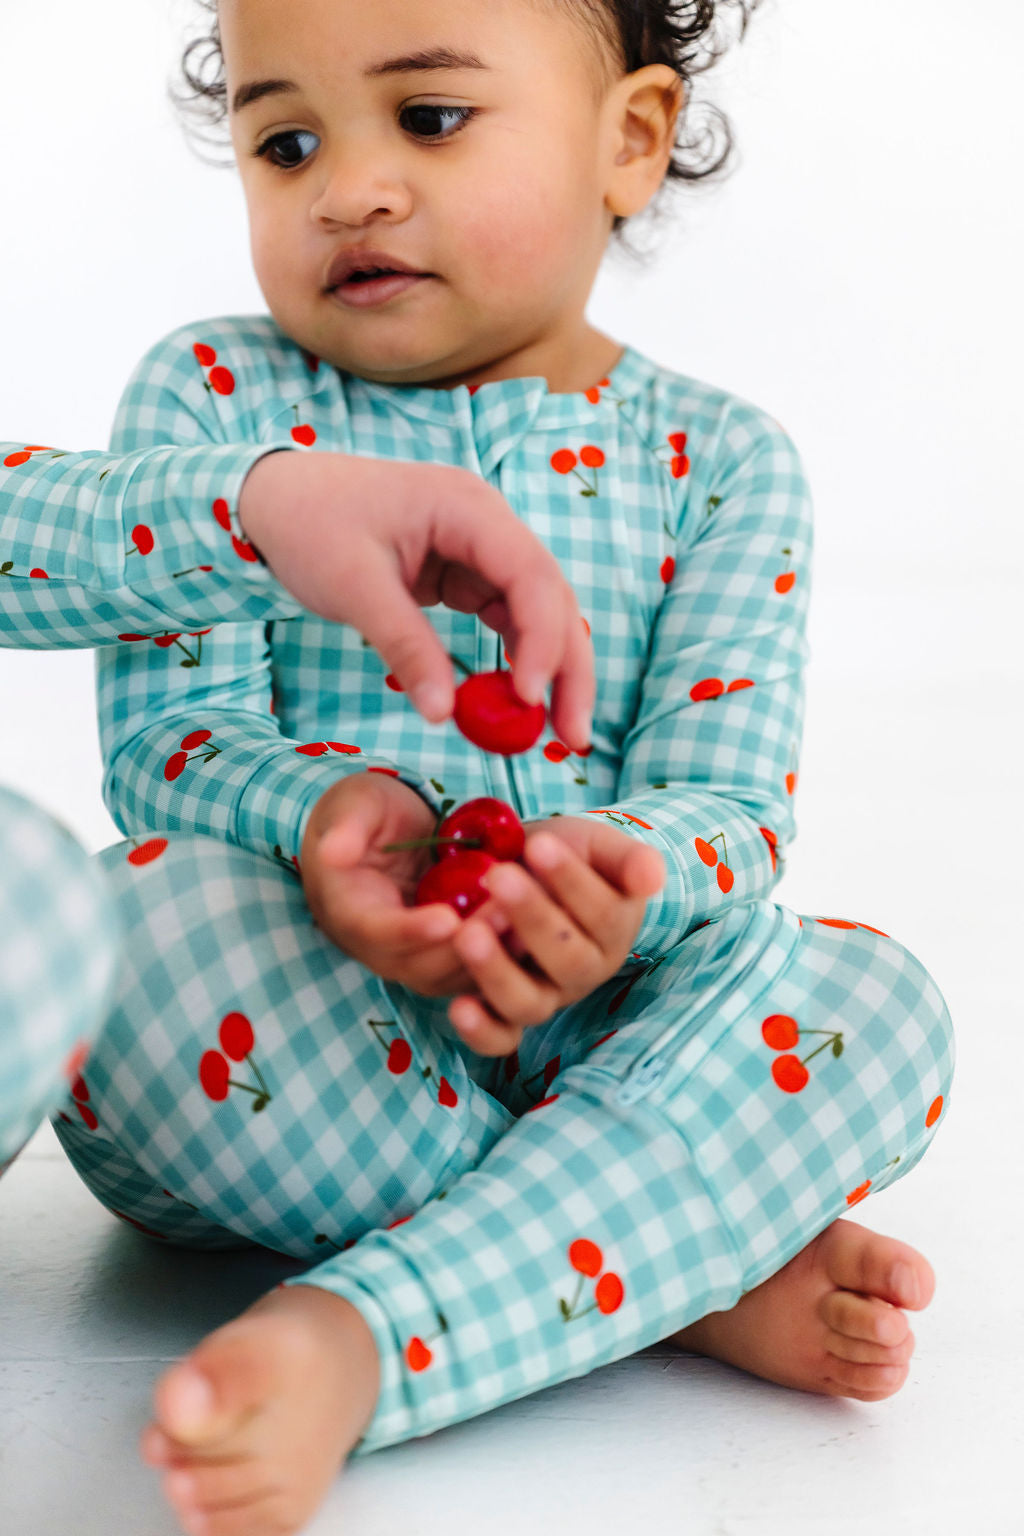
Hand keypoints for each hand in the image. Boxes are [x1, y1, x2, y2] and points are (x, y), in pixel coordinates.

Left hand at [238, 450, 593, 749]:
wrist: (275, 498)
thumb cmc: (308, 524)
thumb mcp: (353, 586)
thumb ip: (404, 646)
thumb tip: (443, 713)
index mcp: (466, 507)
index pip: (530, 574)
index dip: (541, 638)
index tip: (528, 698)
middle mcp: (487, 524)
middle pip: (552, 597)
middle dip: (567, 668)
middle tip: (573, 736)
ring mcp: (480, 550)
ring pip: (539, 613)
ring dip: (551, 670)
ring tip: (560, 732)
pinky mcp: (466, 575)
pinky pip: (507, 620)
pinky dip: (516, 660)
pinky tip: (519, 702)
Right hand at [300, 771, 514, 995]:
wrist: (379, 831)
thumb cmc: (363, 812)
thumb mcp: (350, 806)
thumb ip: (344, 828)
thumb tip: (333, 851)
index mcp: (349, 912)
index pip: (377, 933)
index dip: (410, 932)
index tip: (446, 920)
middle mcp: (380, 945)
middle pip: (420, 965)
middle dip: (464, 946)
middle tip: (506, 916)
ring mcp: (414, 955)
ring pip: (451, 975)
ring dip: (490, 956)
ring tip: (527, 924)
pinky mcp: (444, 953)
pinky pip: (472, 968)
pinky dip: (502, 957)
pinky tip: (536, 931)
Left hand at [447, 816, 666, 1057]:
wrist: (525, 872)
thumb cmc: (566, 856)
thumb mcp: (597, 847)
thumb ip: (627, 859)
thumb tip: (652, 878)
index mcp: (615, 931)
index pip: (601, 913)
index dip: (570, 881)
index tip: (538, 844)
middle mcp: (584, 973)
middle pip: (567, 960)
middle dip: (532, 917)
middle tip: (498, 875)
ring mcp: (546, 998)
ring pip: (530, 1003)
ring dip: (497, 971)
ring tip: (466, 932)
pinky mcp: (507, 1016)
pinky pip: (500, 1039)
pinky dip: (481, 1030)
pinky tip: (458, 1005)